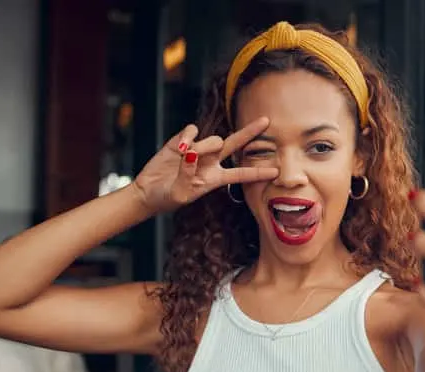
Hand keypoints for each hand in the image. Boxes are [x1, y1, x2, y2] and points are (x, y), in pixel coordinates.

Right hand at [131, 117, 278, 214]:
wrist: (148, 191)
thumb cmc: (167, 198)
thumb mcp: (181, 193)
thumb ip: (189, 174)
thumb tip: (192, 153)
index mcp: (216, 179)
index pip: (241, 175)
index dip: (258, 173)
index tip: (276, 171)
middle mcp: (211, 162)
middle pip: (236, 144)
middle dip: (250, 132)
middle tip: (267, 121)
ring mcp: (198, 149)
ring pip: (212, 138)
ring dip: (204, 145)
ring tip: (186, 155)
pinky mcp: (183, 139)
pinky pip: (193, 131)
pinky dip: (188, 136)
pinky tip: (179, 147)